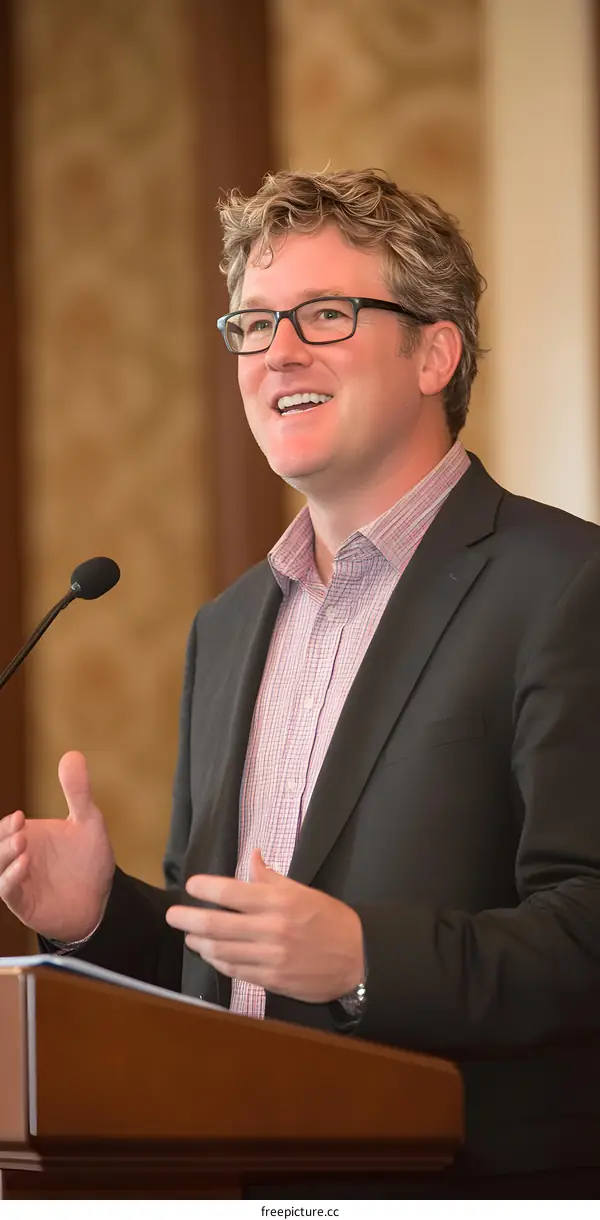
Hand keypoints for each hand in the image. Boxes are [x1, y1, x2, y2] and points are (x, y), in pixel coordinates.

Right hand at [0, 751, 114, 941]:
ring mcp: (19, 881)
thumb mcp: (88, 821)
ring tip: (22, 843)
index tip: (20, 817)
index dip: (8, 824)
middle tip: (19, 828)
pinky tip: (25, 865)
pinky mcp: (24, 903)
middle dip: (3, 838)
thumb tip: (72, 754)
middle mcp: (18, 858)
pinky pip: (8, 891)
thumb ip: (78, 792)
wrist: (102, 899)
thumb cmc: (89, 860)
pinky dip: (11, 878)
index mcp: (27, 837)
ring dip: (5, 855)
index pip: (6, 828)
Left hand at [165, 848, 364, 1003]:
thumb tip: (252, 856)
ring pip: (222, 951)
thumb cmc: (330, 920)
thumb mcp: (304, 891)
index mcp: (279, 902)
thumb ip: (272, 878)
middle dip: (188, 919)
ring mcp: (270, 957)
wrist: (358, 959)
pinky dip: (218, 962)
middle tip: (173, 915)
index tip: (191, 886)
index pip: (231, 892)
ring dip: (199, 943)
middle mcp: (271, 929)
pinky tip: (211, 955)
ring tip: (189, 936)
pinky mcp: (271, 980)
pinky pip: (236, 971)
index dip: (205, 889)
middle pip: (217, 925)